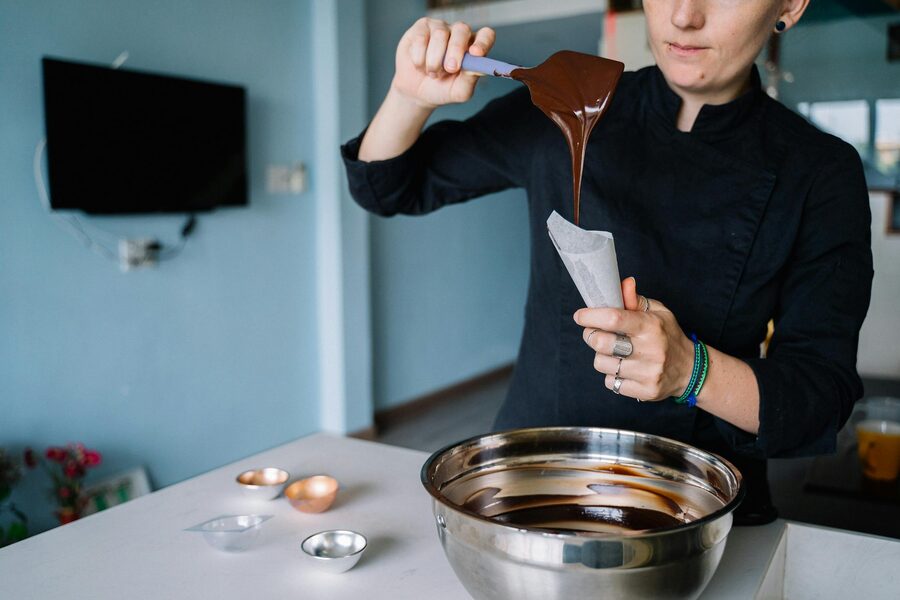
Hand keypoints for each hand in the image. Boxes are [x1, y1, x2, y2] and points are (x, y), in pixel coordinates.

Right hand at [392, 18, 495, 108]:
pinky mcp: (421, 28)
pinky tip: (419, 65)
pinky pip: (421, 38)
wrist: (416, 92)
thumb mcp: (458, 92)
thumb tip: (478, 69)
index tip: (476, 53)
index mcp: (473, 48)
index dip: (483, 41)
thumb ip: (470, 80)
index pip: (486, 35)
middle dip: (456, 50)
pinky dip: (419, 57)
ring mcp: (440, 28)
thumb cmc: (442, 90)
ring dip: (434, 59)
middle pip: (462, 29)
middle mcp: (459, 34)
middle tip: (450, 68)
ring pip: (440, 34)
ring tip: (432, 73)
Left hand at [574, 278, 695, 401]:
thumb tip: (623, 284)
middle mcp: (650, 350)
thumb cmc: (668, 336)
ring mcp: (648, 373)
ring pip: (601, 364)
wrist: (690, 369)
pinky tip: (624, 368)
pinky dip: (612, 375)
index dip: (591, 316)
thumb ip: (635, 300)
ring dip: (602, 356)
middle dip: (591, 335)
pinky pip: (611, 382)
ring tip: (614, 352)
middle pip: (601, 343)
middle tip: (595, 333)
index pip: (613, 319)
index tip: (580, 316)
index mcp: (651, 326)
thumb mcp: (658, 312)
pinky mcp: (645, 391)